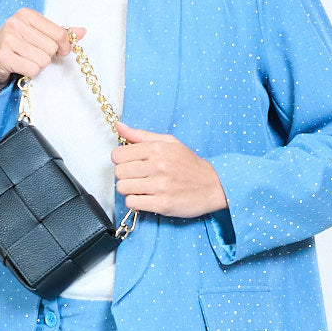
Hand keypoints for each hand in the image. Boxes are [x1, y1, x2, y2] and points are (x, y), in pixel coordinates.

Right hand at [0, 10, 85, 97]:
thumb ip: (59, 33)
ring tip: (23, 62)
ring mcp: (8, 39)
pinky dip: (29, 74)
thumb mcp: (36, 36)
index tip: (58, 52)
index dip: (64, 47)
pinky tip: (18, 68)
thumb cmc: (13, 49)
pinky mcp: (3, 56)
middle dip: (45, 57)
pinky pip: (32, 69)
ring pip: (43, 60)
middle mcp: (16, 23)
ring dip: (36, 66)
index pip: (60, 34)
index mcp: (26, 14)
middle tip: (31, 56)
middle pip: (52, 48)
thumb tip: (82, 31)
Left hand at [111, 123, 227, 217]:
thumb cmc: (190, 164)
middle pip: (119, 172)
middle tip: (137, 177)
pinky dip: (136, 202)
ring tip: (141, 188)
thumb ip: (141, 135)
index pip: (117, 155)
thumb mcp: (169, 143)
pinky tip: (146, 198)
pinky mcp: (162, 204)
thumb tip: (119, 126)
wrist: (214, 185)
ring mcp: (160, 186)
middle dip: (125, 175)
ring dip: (129, 189)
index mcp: (157, 148)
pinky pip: (132, 203)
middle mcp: (158, 166)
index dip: (121, 160)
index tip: (130, 163)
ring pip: (123, 188)